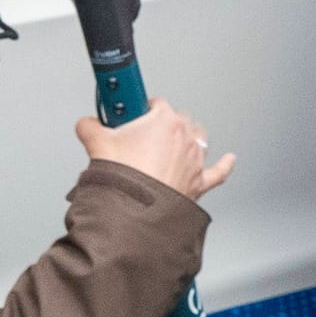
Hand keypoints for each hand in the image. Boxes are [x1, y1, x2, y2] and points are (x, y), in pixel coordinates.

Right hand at [76, 98, 236, 200]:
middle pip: (175, 120)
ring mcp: (194, 160)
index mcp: (165, 120)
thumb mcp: (96, 144)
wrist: (134, 213)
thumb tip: (87, 124)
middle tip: (137, 139)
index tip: (127, 116)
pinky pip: (218, 171)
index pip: (153, 103)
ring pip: (196, 139)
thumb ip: (90, 127)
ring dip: (185, 140)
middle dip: (158, 126)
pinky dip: (223, 165)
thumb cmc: (123, 178)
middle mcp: (185, 136)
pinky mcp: (198, 183)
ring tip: (165, 149)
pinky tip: (228, 159)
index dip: (138, 110)